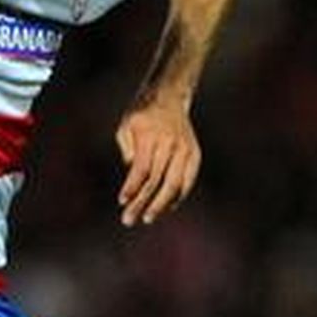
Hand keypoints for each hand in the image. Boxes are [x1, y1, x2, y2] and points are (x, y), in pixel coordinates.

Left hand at [114, 95, 199, 226]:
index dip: (132, 187)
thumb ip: (127, 150)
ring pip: (175, 183)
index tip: (122, 202)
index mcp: (150, 135)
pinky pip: (188, 180)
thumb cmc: (141, 115)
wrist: (169, 96)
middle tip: (129, 220)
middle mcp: (170, 142)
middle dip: (143, 202)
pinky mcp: (194, 153)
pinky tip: (167, 206)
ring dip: (161, 204)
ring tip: (147, 217)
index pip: (142, 169)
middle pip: (157, 180)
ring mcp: (185, 148)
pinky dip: (179, 195)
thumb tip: (134, 177)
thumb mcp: (126, 125)